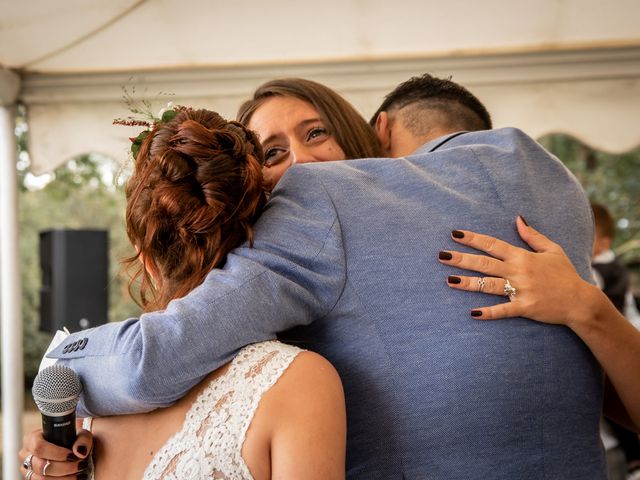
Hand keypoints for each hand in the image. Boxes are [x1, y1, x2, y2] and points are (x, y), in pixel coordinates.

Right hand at [19, 428, 92, 478]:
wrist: (67, 448)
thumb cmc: (71, 439)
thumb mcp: (79, 433)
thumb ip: (83, 439)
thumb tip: (80, 452)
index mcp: (32, 439)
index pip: (39, 447)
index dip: (56, 453)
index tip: (72, 455)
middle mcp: (26, 455)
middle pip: (41, 465)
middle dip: (63, 468)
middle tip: (80, 465)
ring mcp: (27, 470)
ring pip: (41, 479)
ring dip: (63, 478)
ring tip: (80, 474)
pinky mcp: (32, 479)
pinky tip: (73, 478)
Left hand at [438, 216, 601, 326]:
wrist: (580, 301)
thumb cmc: (565, 274)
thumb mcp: (552, 250)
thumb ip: (532, 236)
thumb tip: (517, 219)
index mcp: (522, 256)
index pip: (492, 244)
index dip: (473, 239)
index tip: (455, 234)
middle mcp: (518, 271)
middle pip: (484, 263)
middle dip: (461, 258)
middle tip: (441, 255)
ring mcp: (521, 290)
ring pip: (488, 285)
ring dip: (467, 283)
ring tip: (448, 280)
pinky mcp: (525, 308)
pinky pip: (503, 310)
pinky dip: (489, 312)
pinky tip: (472, 313)